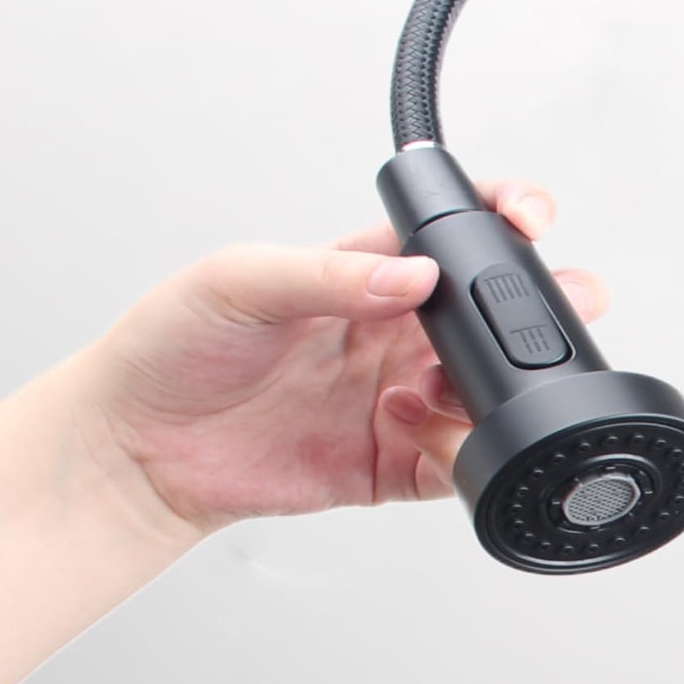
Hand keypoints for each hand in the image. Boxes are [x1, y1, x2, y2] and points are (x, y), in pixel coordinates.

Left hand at [69, 179, 609, 539]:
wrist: (137, 448)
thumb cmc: (171, 350)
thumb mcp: (236, 280)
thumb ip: (327, 274)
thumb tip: (412, 275)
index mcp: (364, 273)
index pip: (452, 237)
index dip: (501, 218)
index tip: (525, 218)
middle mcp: (392, 336)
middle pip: (495, 319)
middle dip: (539, 310)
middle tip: (546, 314)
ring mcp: (400, 401)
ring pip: (489, 394)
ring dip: (489, 390)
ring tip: (431, 389)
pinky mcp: (394, 465)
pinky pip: (458, 463)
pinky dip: (460, 453)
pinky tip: (412, 431)